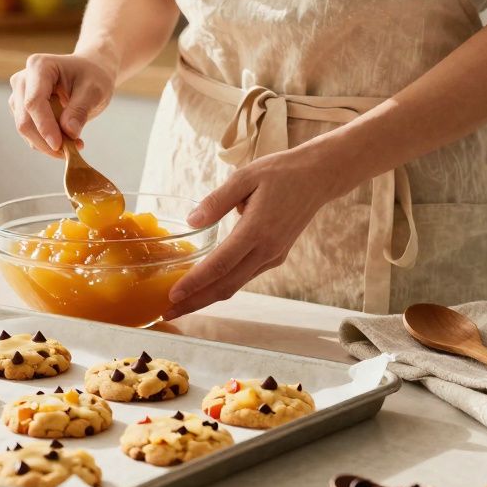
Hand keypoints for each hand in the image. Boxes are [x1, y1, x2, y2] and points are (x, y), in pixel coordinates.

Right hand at [9, 52, 117, 155]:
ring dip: (47, 144)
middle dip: (46, 141)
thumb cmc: (92, 76)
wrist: (88, 73)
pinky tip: (67, 140)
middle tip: (73, 150)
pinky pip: (30, 133)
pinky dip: (46, 142)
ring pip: (25, 129)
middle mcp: (22, 80)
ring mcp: (19, 95)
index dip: (44, 126)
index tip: (59, 146)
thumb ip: (81, 110)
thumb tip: (69, 132)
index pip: (34, 102)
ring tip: (75, 143)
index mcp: (39, 66)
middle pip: (25, 119)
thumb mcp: (95, 90)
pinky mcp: (21, 110)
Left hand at [165, 149, 341, 317]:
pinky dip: (223, 285)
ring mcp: (272, 256)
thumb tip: (192, 221)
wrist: (319, 178)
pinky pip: (245, 276)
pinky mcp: (275, 256)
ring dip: (207, 297)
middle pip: (226, 286)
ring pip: (235, 285)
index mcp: (257, 230)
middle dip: (195, 302)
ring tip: (180, 305)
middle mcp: (266, 250)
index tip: (172, 296)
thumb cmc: (281, 172)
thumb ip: (216, 200)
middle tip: (167, 313)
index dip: (195, 283)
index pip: (220, 264)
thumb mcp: (245, 176)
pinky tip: (204, 287)